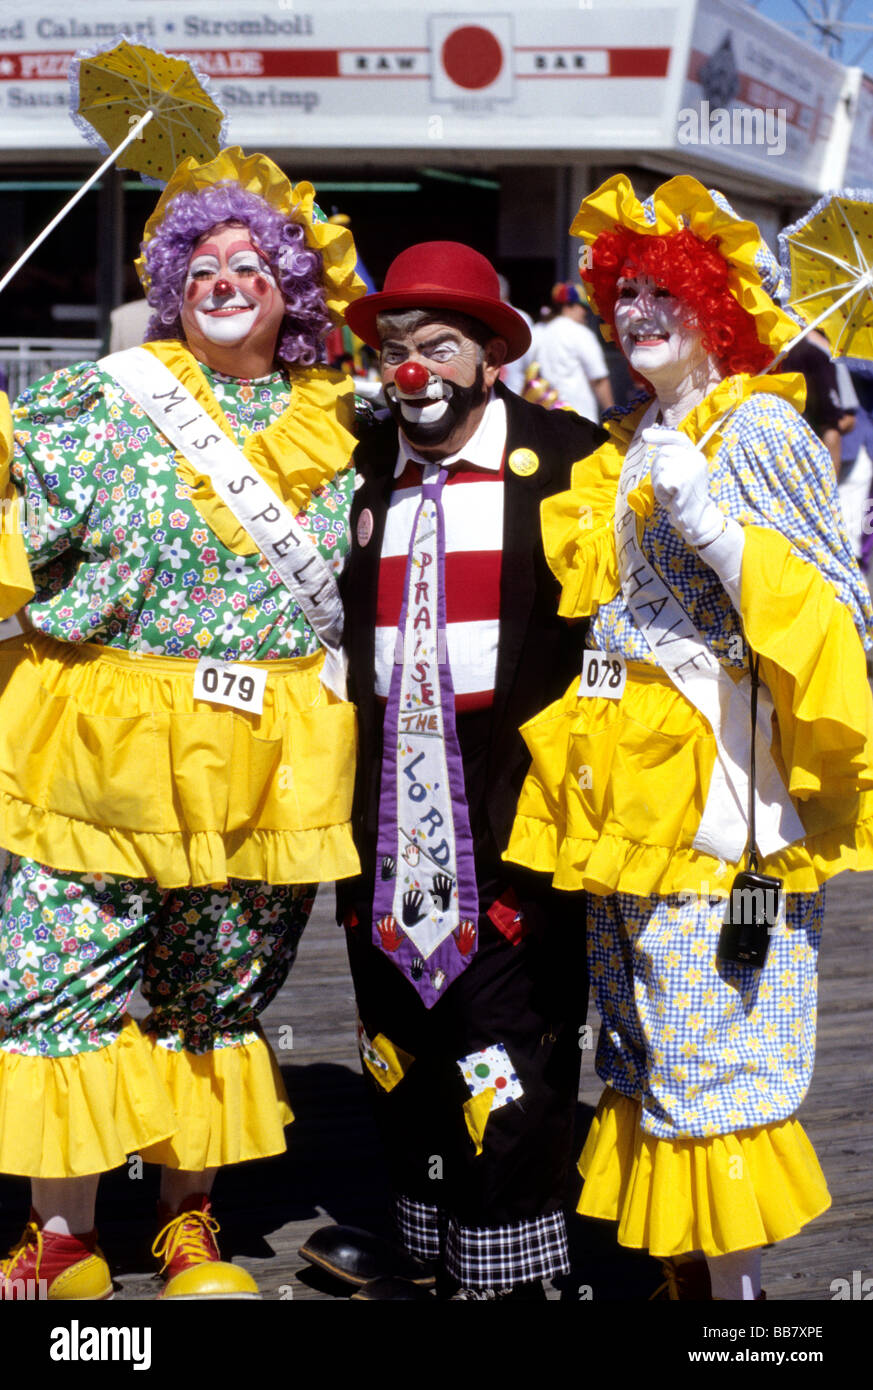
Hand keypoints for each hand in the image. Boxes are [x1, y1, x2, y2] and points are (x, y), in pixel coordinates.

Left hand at [642, 427, 724, 548]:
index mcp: (696, 455)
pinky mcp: (682, 481)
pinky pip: (660, 482)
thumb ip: (671, 458)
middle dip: (658, 470)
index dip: (661, 436)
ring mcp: (690, 468)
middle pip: (663, 454)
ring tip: (673, 493)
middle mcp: (696, 458)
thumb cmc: (684, 497)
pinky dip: (661, 493)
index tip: (644, 436)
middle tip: (670, 486)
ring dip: (659, 483)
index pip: (678, 438)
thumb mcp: (682, 473)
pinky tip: (672, 499)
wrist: (698, 519)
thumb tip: (648, 435)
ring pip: (660, 468)